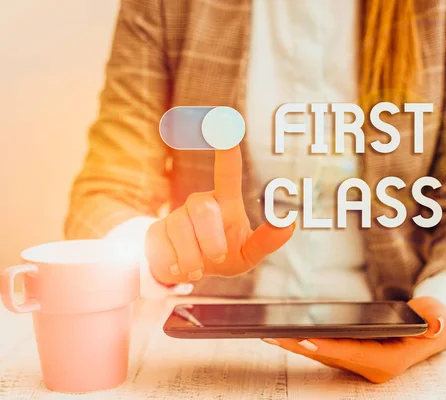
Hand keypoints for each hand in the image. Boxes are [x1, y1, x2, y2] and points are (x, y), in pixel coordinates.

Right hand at [145, 145, 293, 283]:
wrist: (187, 274)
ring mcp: (176, 215)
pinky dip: (175, 262)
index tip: (225, 124)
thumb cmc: (224, 257)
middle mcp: (200, 202)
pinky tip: (179, 267)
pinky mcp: (156, 230)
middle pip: (203, 208)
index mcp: (224, 202)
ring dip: (193, 256)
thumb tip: (288, 225)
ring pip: (181, 227)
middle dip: (211, 239)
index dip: (226, 150)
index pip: (227, 171)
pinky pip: (162, 243)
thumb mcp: (247, 255)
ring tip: (198, 269)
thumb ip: (265, 241)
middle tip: (218, 258)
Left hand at [261, 297, 445, 382]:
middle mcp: (370, 365)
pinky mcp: (351, 353)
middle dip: (302, 346)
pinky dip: (306, 341)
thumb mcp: (440, 320)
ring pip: (323, 354)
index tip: (307, 341)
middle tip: (275, 336)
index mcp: (388, 361)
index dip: (330, 348)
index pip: (354, 354)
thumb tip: (436, 322)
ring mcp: (359, 361)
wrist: (431, 328)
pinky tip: (286, 333)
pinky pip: (324, 348)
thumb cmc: (434, 322)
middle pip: (331, 355)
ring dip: (298, 345)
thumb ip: (438, 322)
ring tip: (272, 334)